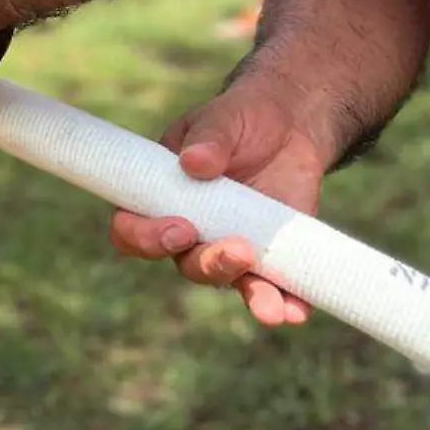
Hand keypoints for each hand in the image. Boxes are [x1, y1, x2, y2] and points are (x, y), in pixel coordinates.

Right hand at [108, 77, 331, 326]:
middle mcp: (188, 231)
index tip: (179, 229)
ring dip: (249, 295)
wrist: (288, 125)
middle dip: (208, 263)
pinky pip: (271, 287)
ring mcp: (227, 246)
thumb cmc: (239, 119)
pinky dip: (284, 304)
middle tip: (239, 250)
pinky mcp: (267, 256)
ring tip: (270, 306)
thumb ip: (208, 138)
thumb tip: (196, 164)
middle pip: (185, 263)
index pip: (132, 231)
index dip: (146, 238)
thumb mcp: (222, 118)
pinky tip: (297, 311)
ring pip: (227, 280)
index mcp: (159, 197)